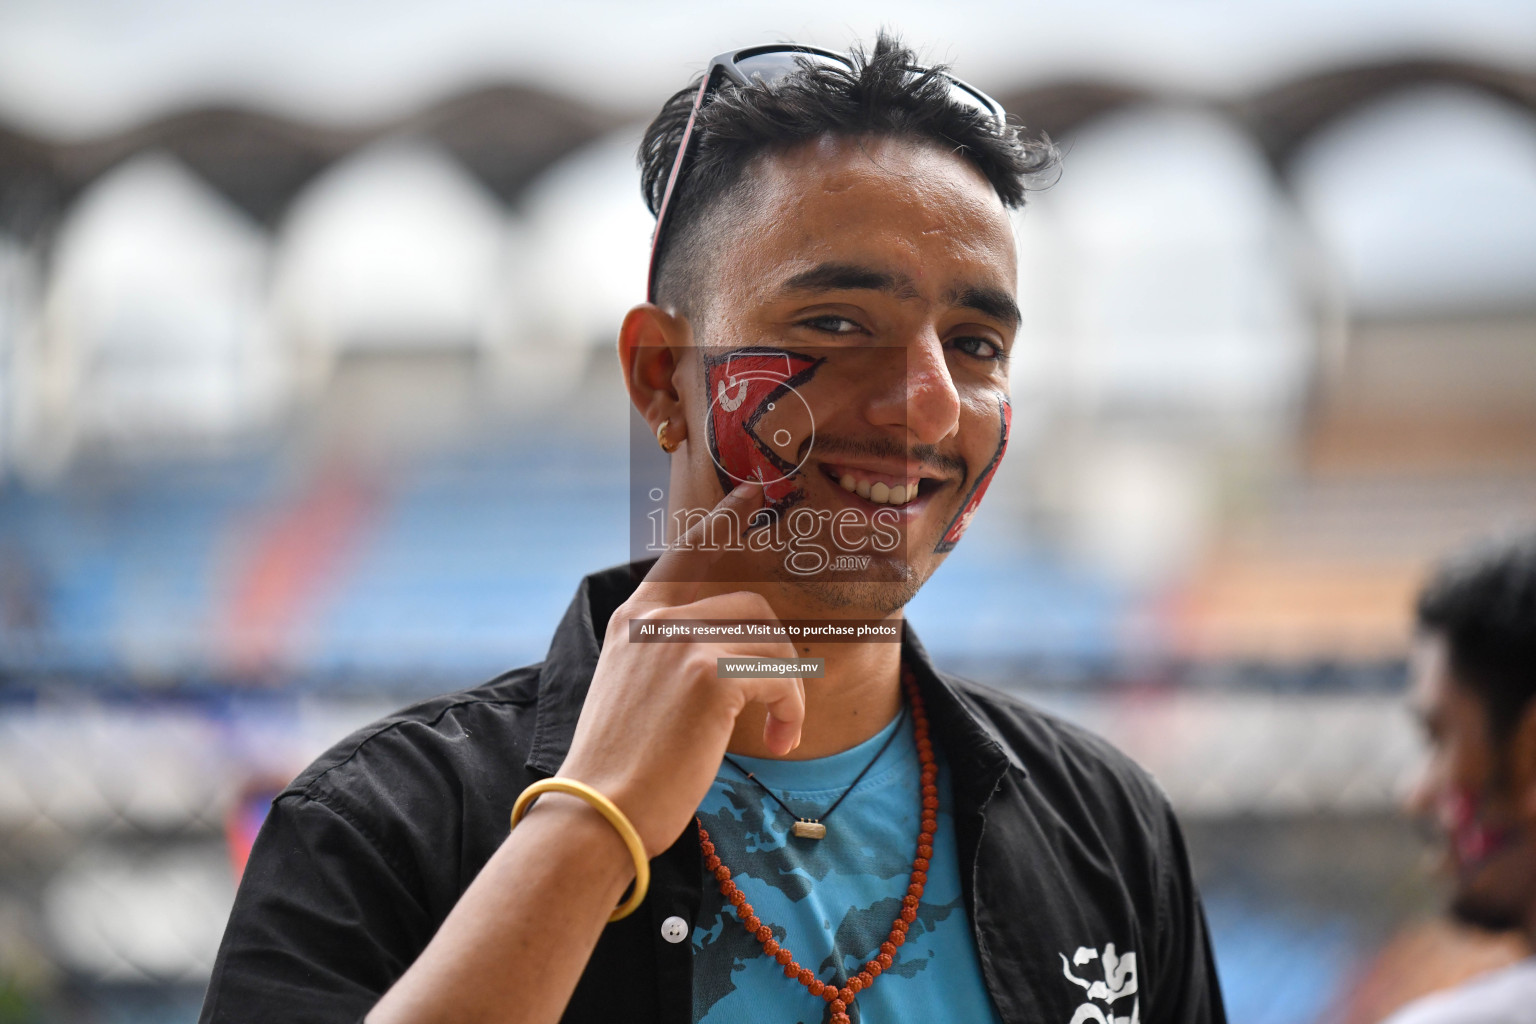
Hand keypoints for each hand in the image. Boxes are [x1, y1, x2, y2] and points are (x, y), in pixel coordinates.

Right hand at [552, 482, 805, 855]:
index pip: (687, 553)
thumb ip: (670, 656)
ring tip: (775, 734)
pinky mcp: (707, 670)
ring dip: (786, 690)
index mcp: (635, 620)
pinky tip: (777, 740)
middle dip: (778, 654)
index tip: (755, 493)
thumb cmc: (622, 769)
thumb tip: (729, 652)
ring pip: (770, 639)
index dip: (724, 521)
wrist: (599, 812)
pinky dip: (789, 708)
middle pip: (751, 604)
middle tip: (781, 707)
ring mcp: (681, 638)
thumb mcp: (636, 692)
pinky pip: (779, 673)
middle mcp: (655, 618)